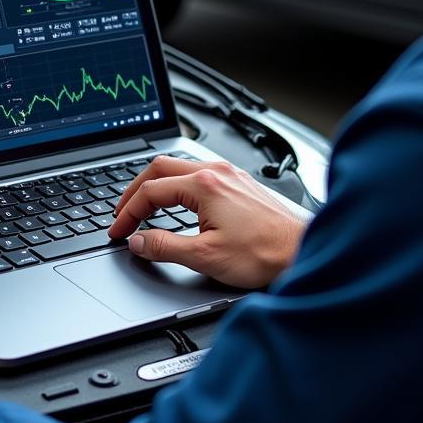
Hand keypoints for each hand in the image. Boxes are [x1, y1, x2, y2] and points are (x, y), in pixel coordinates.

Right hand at [107, 156, 309, 287]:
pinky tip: (177, 202)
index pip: (150, 191)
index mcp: (204, 185)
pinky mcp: (240, 184)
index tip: (118, 231)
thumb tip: (138, 242)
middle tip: (122, 214)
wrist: (303, 252)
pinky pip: (198, 174)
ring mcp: (230, 175)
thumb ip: (164, 247)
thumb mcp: (205, 256)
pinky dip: (177, 186)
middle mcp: (217, 172)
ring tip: (144, 207)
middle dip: (135, 191)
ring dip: (157, 185)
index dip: (127, 212)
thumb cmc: (265, 253)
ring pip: (180, 167)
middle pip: (160, 168)